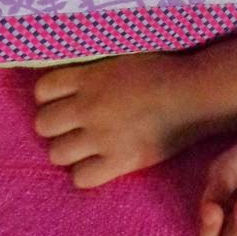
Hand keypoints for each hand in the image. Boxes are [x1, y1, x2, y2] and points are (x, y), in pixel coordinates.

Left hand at [34, 51, 210, 187]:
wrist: (194, 93)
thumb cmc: (162, 70)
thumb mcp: (121, 57)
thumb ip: (94, 70)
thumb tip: (73, 80)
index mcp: (89, 77)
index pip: (42, 90)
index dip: (49, 98)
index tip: (62, 101)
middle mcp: (89, 106)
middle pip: (43, 125)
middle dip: (56, 125)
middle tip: (74, 126)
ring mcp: (102, 136)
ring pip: (56, 154)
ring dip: (68, 150)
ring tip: (85, 146)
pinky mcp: (120, 160)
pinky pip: (81, 178)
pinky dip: (86, 172)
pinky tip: (99, 162)